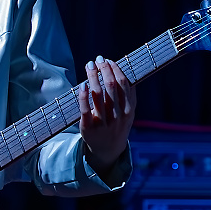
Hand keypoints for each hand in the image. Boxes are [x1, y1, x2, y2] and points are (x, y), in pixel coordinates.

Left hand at [76, 55, 136, 172]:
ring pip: (98, 95)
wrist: (108, 150)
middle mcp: (117, 116)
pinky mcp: (89, 128)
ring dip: (93, 76)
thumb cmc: (117, 125)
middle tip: (97, 59)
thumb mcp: (127, 113)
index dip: (115, 69)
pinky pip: (85, 109)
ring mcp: (103, 123)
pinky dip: (83, 95)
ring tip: (89, 65)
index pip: (123, 84)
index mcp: (128, 111)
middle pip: (110, 86)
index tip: (108, 60)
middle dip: (104, 69)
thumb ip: (128, 95)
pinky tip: (82, 84)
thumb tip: (123, 70)